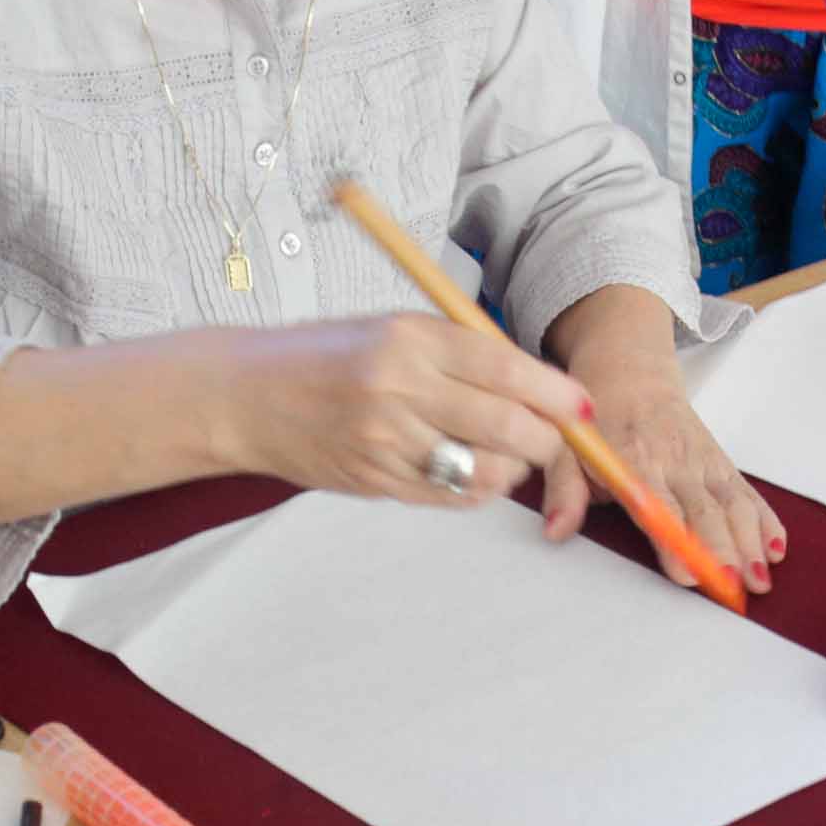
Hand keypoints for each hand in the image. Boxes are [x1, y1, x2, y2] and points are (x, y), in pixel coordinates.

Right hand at [227, 313, 590, 508]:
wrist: (246, 396)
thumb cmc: (326, 355)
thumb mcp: (391, 329)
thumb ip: (458, 352)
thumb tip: (536, 385)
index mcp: (407, 340)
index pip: (503, 368)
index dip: (554, 392)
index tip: (579, 404)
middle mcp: (398, 390)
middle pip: (505, 426)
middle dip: (545, 438)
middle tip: (552, 436)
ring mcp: (385, 442)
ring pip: (483, 472)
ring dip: (511, 469)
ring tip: (504, 453)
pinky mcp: (376, 482)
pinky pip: (450, 497)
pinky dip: (475, 489)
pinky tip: (468, 470)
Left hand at [539, 352, 786, 598]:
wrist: (629, 373)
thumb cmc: (597, 419)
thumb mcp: (565, 448)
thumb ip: (563, 491)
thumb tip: (556, 530)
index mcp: (635, 458)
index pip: (657, 504)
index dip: (673, 540)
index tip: (684, 572)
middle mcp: (675, 460)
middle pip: (704, 511)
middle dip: (722, 550)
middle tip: (732, 587)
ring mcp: (702, 461)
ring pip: (732, 503)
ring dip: (750, 542)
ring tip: (760, 580)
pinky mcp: (720, 462)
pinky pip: (746, 492)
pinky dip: (765, 519)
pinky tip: (776, 547)